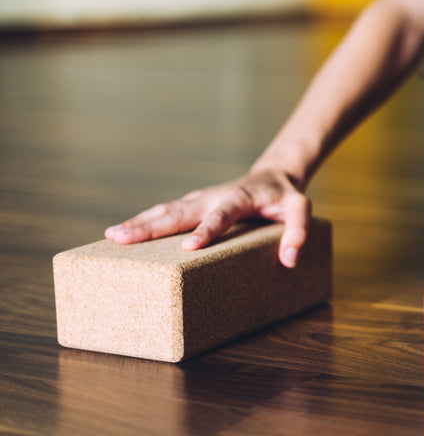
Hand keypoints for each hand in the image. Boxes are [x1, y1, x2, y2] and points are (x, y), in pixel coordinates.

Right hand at [104, 169, 310, 266]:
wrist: (273, 175)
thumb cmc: (286, 197)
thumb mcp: (300, 210)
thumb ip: (297, 232)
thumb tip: (289, 260)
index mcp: (240, 198)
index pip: (221, 215)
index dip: (206, 230)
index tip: (188, 247)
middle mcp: (214, 196)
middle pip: (180, 211)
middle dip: (152, 226)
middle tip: (123, 239)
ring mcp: (200, 199)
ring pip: (166, 210)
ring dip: (139, 222)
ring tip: (112, 237)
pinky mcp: (192, 204)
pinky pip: (165, 212)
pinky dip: (142, 221)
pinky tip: (121, 233)